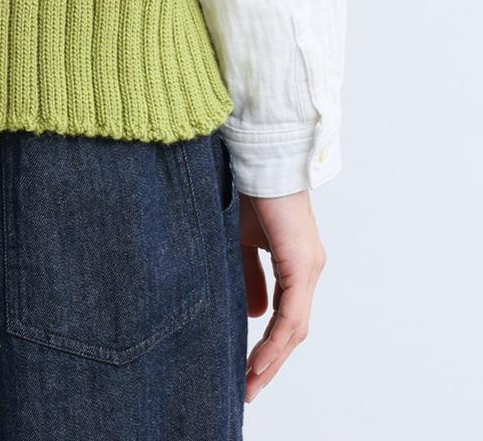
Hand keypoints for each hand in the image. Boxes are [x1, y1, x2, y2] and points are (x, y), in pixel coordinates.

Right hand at [239, 189, 326, 402]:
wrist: (255, 158)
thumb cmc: (246, 190)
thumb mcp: (239, 240)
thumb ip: (249, 277)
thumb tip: (254, 315)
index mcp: (295, 263)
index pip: (286, 317)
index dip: (269, 347)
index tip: (248, 371)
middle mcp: (308, 269)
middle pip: (294, 331)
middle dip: (271, 363)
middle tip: (249, 389)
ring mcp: (308, 267)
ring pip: (295, 328)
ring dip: (273, 359)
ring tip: (251, 382)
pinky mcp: (301, 264)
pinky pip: (291, 313)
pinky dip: (276, 339)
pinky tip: (260, 358)